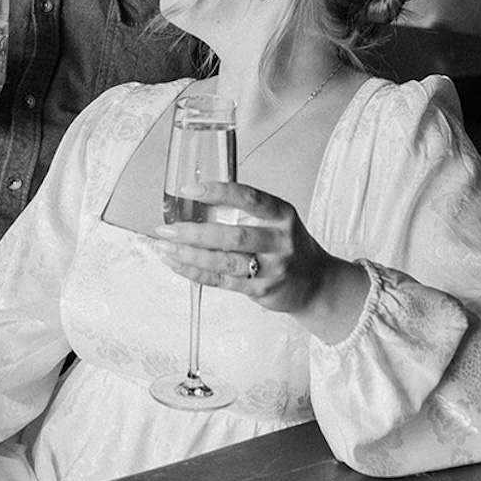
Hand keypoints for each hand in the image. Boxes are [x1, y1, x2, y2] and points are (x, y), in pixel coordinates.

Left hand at [149, 182, 366, 339]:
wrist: (317, 283)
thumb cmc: (288, 245)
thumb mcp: (277, 220)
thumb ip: (246, 211)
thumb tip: (196, 200)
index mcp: (282, 214)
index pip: (249, 198)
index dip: (218, 192)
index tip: (188, 189)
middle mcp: (280, 240)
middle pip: (233, 236)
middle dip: (194, 232)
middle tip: (166, 228)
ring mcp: (272, 268)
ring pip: (224, 261)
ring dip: (189, 254)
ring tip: (163, 247)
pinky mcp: (262, 290)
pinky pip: (222, 280)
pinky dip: (195, 272)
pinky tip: (177, 263)